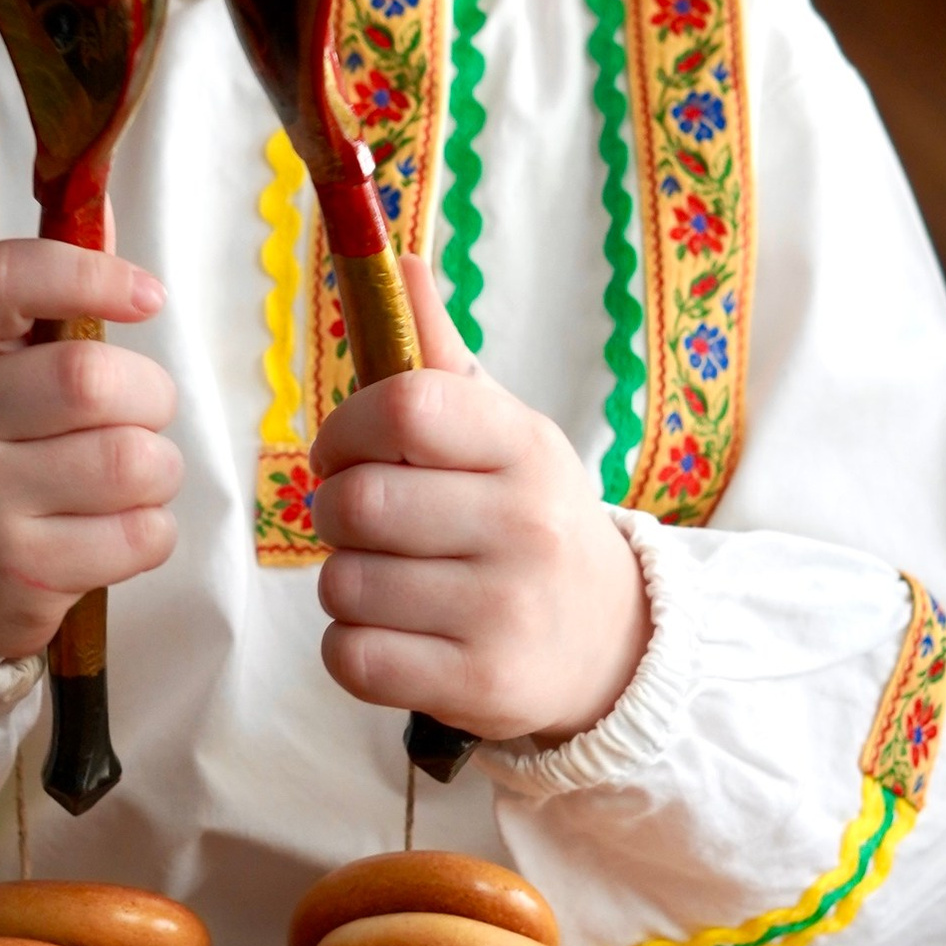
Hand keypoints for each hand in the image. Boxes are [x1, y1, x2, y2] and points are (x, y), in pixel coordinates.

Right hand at [0, 241, 180, 663]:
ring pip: (132, 462)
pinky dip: (153, 528)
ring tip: (128, 475)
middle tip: (140, 412)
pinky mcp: (22, 573)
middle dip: (150, 395)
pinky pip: (141, 533)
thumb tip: (115, 224)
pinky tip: (113, 528)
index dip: (89, 274)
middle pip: (93, 381)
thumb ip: (48, 302)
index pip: (5, 279)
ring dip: (159, 467)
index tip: (147, 296)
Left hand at [311, 255, 649, 748]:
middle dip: (336, 514)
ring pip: (343, 585)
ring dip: (344, 585)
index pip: (403, 407)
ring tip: (391, 584)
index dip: (344, 427)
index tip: (344, 450)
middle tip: (366, 526)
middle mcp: (524, 526)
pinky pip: (353, 657)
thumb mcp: (502, 433)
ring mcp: (505, 612)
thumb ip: (438, 356)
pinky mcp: (482, 687)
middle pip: (356, 503)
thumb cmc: (526, 519)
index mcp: (523, 446)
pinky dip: (351, 647)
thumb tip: (396, 259)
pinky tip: (393, 635)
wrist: (609, 642)